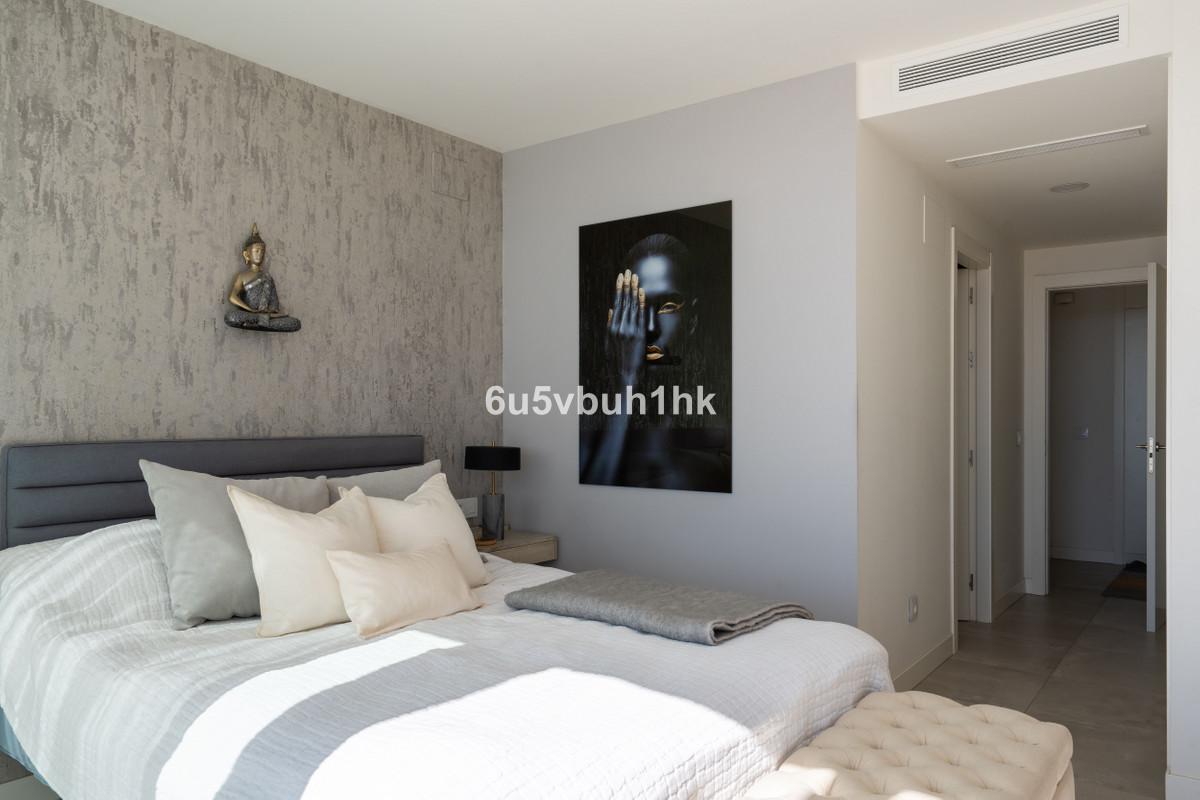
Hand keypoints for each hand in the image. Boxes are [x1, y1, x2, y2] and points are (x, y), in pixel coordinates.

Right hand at [605, 269, 654, 386]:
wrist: (624, 373)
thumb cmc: (617, 358)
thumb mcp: (609, 341)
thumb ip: (610, 325)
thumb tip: (611, 310)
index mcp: (611, 327)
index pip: (616, 303)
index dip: (619, 289)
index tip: (621, 278)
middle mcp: (619, 326)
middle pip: (623, 301)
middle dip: (626, 285)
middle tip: (628, 271)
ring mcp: (628, 330)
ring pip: (631, 305)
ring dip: (634, 289)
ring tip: (635, 277)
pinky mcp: (638, 334)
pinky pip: (640, 314)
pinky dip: (641, 302)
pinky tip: (642, 292)